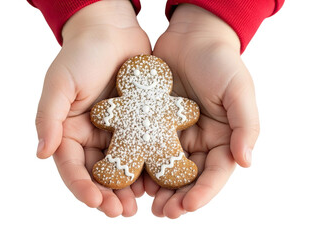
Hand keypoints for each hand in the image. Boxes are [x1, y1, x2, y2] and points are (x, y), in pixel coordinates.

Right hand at [35, 0, 150, 216]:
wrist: (113, 32)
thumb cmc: (83, 54)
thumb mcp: (60, 83)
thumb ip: (49, 118)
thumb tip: (41, 153)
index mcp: (70, 130)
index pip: (72, 166)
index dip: (81, 187)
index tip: (95, 202)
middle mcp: (93, 136)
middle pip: (98, 174)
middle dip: (108, 195)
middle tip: (121, 212)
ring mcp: (117, 132)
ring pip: (122, 167)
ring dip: (128, 188)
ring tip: (138, 205)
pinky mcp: (138, 124)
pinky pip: (142, 150)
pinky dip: (146, 167)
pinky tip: (155, 180)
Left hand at [145, 4, 259, 217]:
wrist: (191, 38)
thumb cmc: (220, 61)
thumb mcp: (239, 91)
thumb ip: (246, 126)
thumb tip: (246, 161)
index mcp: (222, 137)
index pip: (215, 172)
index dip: (204, 192)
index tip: (187, 206)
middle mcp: (198, 140)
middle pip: (189, 176)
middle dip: (177, 197)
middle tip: (163, 213)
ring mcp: (175, 134)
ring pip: (165, 167)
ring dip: (156, 187)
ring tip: (144, 203)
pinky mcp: (153, 123)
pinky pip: (146, 147)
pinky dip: (140, 163)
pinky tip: (130, 175)